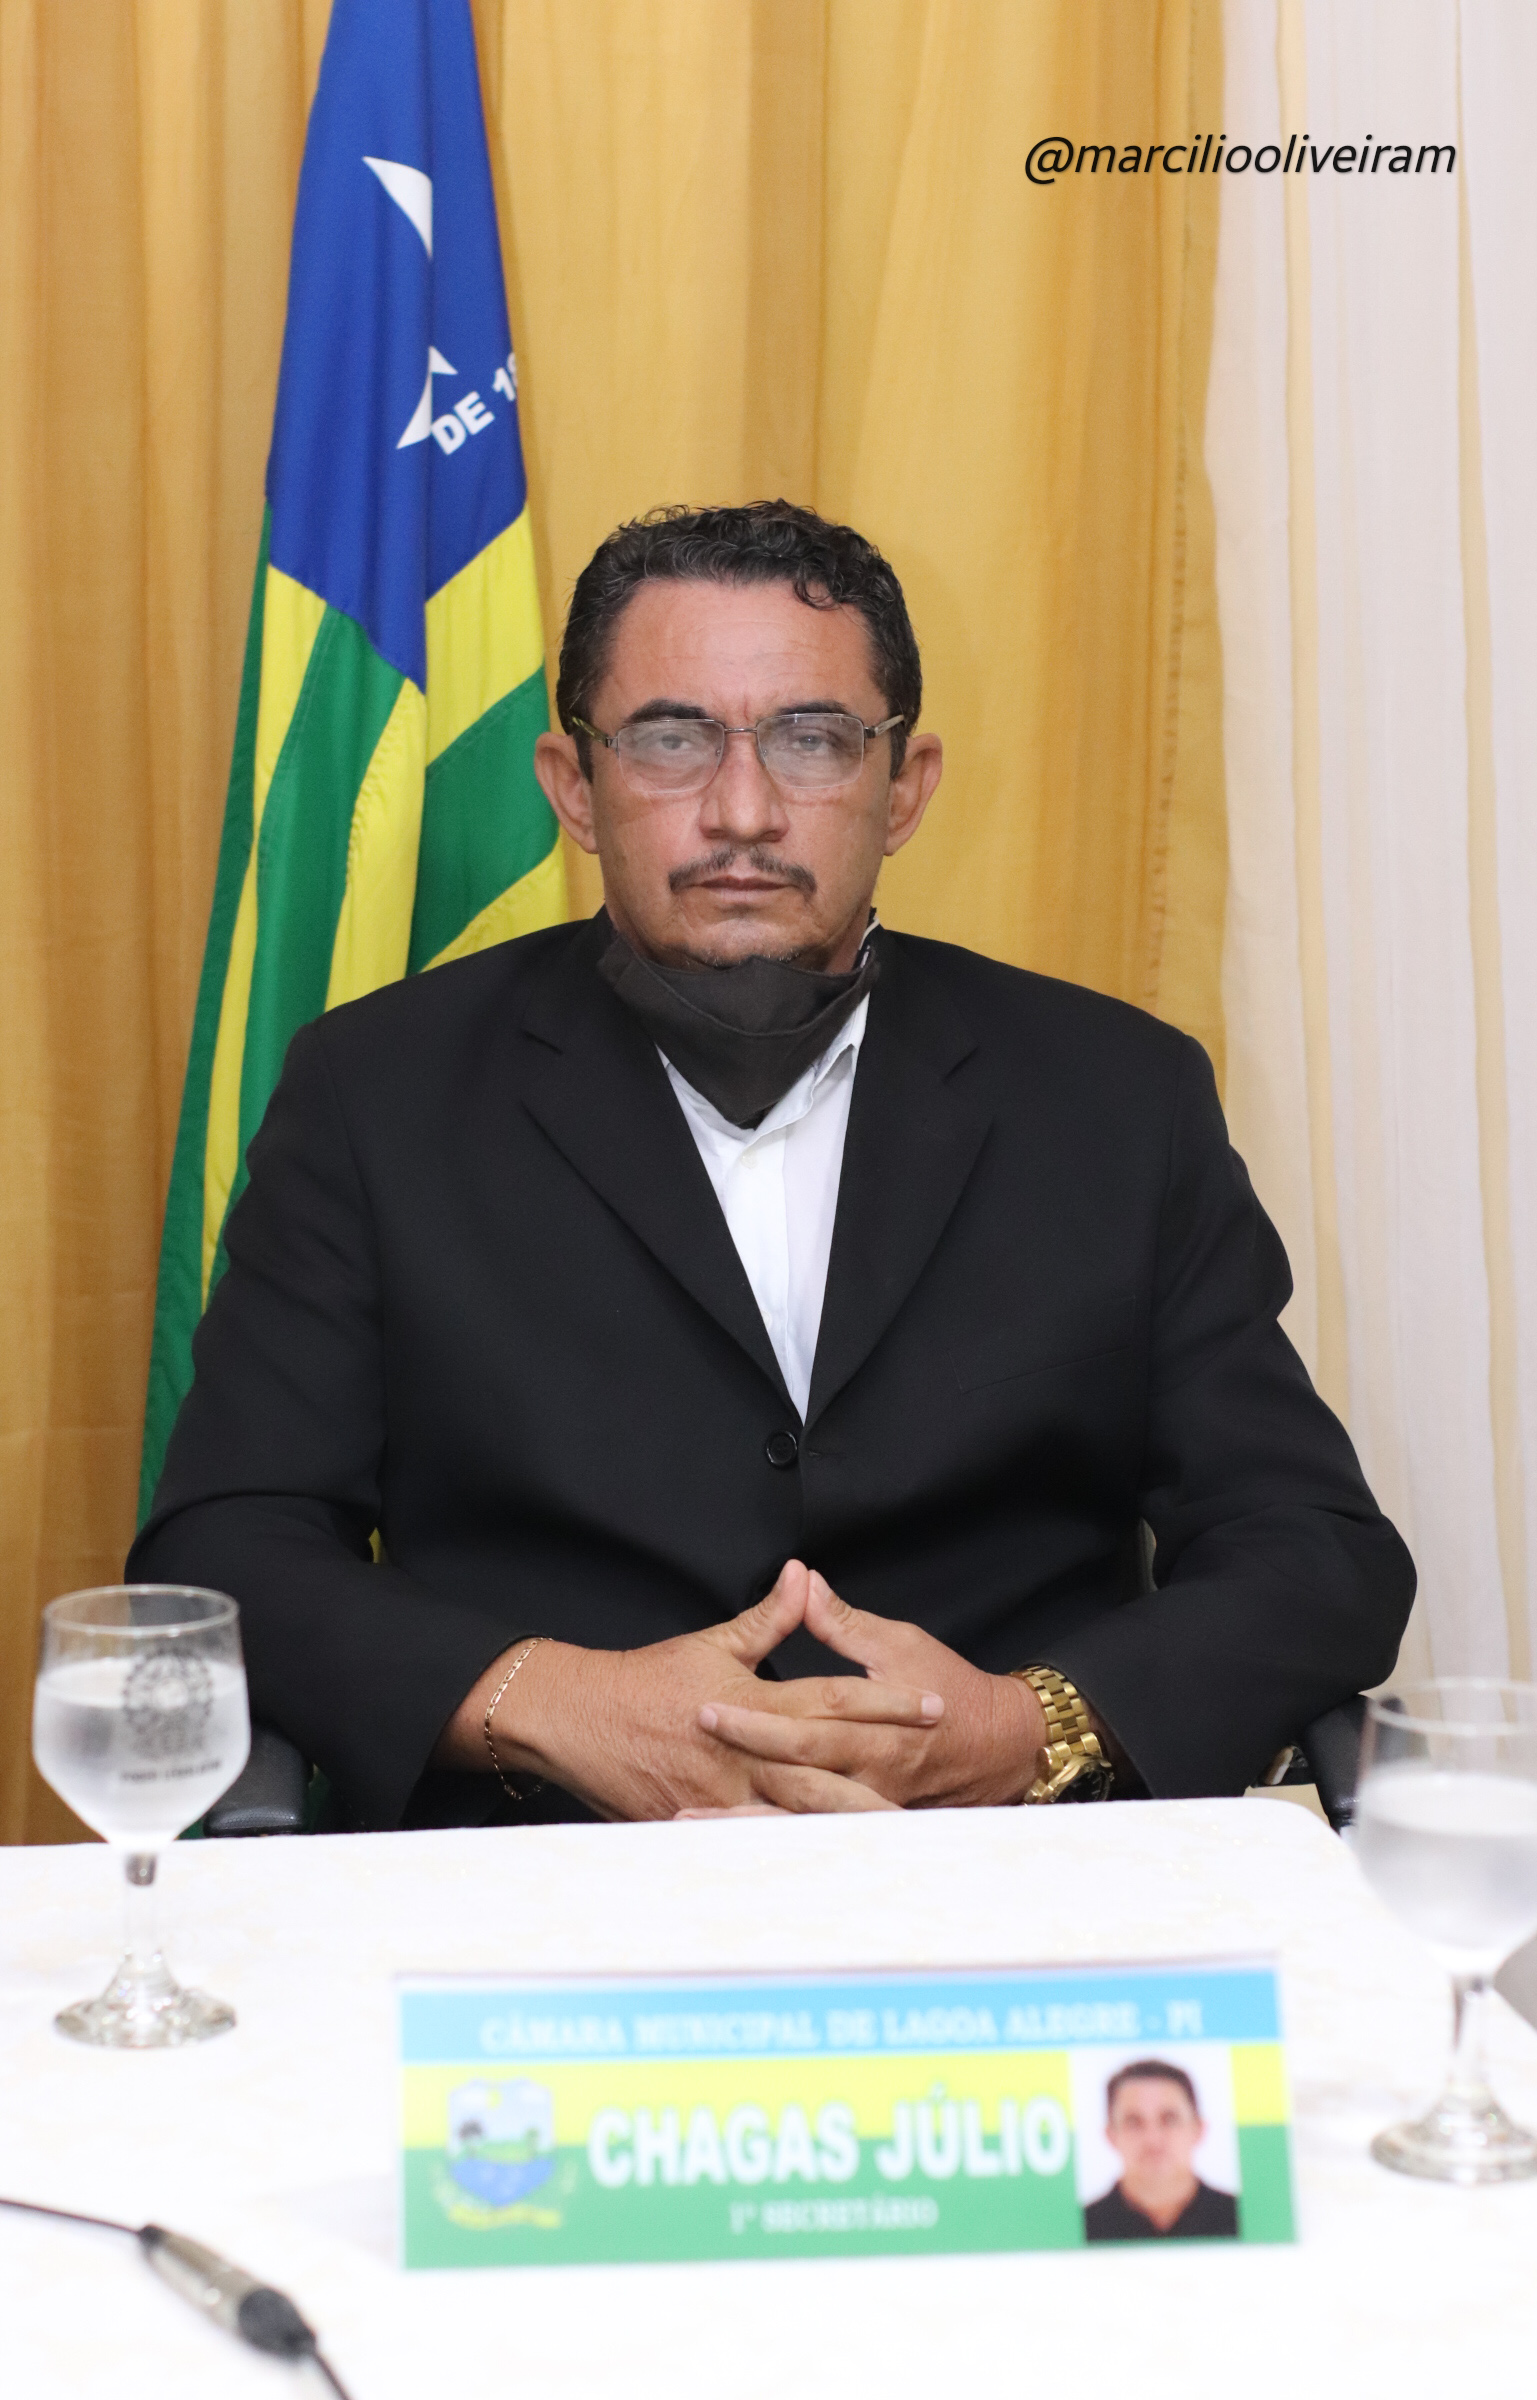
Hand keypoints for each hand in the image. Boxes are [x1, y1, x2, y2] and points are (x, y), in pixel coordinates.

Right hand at [456, 1561, 940, 1820]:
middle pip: (827, 1773)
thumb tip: (804, 1575)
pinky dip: (792, 1859)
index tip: (935, 1704)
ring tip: (900, 1841)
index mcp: (753, 1704)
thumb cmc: (645, 1681)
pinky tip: (829, 1874)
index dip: (888, 1702)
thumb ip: (769, 1617)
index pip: (834, 1700)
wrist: (575, 1719)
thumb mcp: (712, 1642)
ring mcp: (723, 1798)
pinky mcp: (701, 1827)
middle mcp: (745, 1756)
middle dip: (886, 1779)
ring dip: (847, 1831)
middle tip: (938, 1788)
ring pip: (797, 1821)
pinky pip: (755, 1848)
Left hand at [693, 1571, 1046, 1810]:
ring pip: (798, 1824)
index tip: (703, 1710)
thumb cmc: (950, 1686)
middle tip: (679, 1785)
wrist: (1000, 1744)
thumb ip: (842, 1622)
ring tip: (686, 1826)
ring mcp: (868, 1807)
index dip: (752, 1723)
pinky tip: (727, 1847)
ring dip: (743, 1828)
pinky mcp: (867, 1824)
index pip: (802, 1728)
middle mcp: (867, 1778)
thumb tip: (802, 1580)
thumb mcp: (899, 1643)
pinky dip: (772, 1843)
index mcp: (872, 1732)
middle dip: (733, 1787)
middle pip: (791, 1785)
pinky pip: (814, 1839)